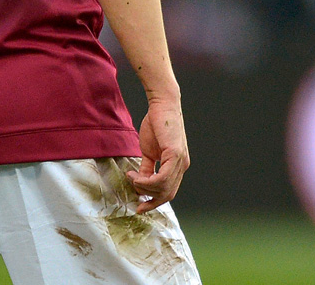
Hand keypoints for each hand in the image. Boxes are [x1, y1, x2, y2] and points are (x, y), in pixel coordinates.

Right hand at [126, 98, 189, 212]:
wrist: (162, 106)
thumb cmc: (155, 124)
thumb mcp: (149, 150)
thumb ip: (147, 166)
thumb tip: (140, 180)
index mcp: (177, 166)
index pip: (169, 191)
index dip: (154, 202)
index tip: (140, 208)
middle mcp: (182, 166)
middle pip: (167, 194)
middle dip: (149, 198)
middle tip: (133, 190)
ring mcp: (180, 161)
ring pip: (163, 188)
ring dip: (144, 187)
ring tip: (131, 177)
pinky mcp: (175, 155)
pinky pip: (162, 177)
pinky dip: (147, 180)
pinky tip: (135, 174)